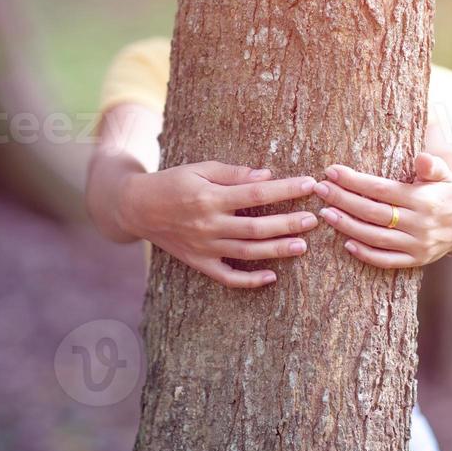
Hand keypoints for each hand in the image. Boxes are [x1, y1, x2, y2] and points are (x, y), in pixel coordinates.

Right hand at [119, 160, 317, 287]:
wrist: (137, 208)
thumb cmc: (173, 182)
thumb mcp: (199, 169)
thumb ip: (233, 173)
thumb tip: (267, 176)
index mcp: (209, 197)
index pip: (256, 194)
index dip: (285, 189)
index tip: (309, 185)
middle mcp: (208, 225)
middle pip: (256, 228)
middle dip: (288, 223)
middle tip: (314, 219)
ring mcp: (204, 247)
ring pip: (247, 253)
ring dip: (277, 250)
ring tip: (302, 245)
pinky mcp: (199, 263)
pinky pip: (227, 277)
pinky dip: (249, 281)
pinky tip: (272, 277)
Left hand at [314, 153, 451, 269]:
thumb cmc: (448, 191)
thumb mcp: (445, 174)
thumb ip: (432, 165)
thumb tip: (421, 158)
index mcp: (424, 200)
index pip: (381, 190)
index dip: (354, 181)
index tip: (331, 171)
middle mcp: (420, 224)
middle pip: (373, 213)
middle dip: (343, 200)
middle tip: (319, 189)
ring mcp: (418, 245)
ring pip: (375, 237)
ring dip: (347, 226)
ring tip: (325, 213)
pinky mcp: (416, 260)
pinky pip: (387, 260)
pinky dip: (366, 254)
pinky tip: (346, 243)